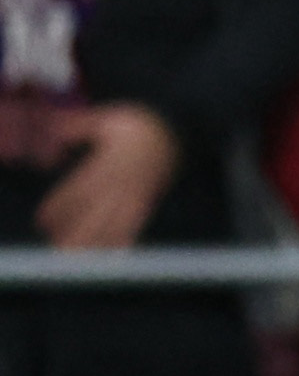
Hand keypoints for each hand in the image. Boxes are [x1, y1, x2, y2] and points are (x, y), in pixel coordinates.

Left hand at [37, 103, 175, 248]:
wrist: (177, 130)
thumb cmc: (137, 123)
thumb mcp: (105, 118)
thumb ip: (76, 126)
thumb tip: (52, 134)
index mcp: (108, 163)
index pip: (79, 190)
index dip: (60, 207)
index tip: (43, 222)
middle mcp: (122, 182)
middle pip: (97, 213)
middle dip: (78, 234)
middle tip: (61, 251)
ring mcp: (137, 194)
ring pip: (116, 222)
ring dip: (99, 243)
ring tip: (82, 258)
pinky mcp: (149, 200)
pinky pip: (137, 223)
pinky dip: (126, 239)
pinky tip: (116, 253)